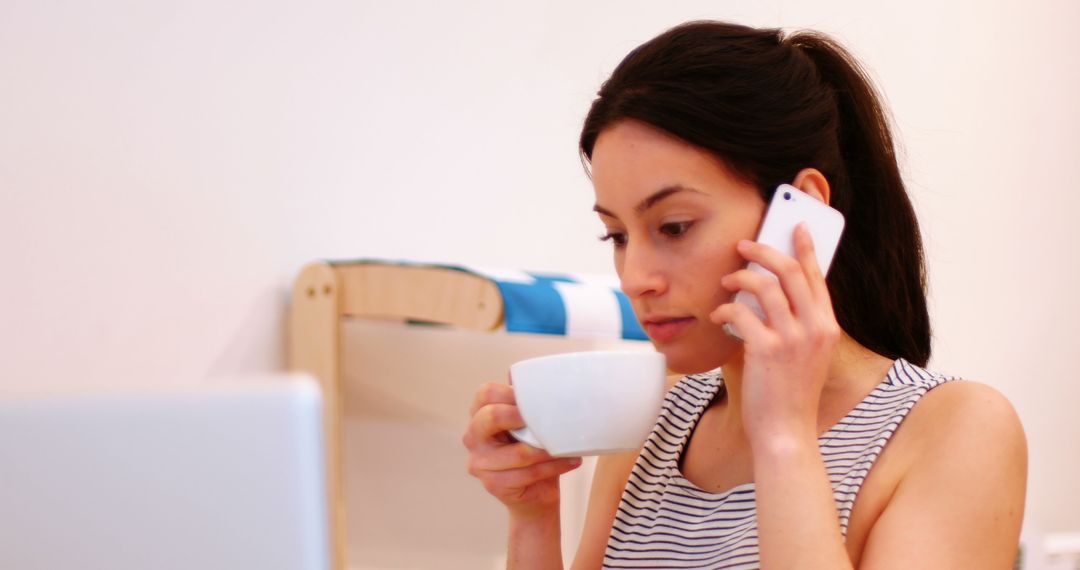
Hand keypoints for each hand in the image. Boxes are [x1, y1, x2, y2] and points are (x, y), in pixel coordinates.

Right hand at [462, 381, 581, 518]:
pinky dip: (552, 467)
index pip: (486, 393)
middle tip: (546, 420)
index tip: (536, 398)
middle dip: (520, 416)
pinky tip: (569, 462)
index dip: (510, 393)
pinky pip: (527, 473)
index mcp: (479, 414)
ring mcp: (479, 462)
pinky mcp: (492, 484)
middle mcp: (473, 437)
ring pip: (519, 452)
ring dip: (549, 450)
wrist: (535, 492)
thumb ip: (529, 404)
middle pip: (490, 417)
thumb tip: (543, 377)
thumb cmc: (534, 450)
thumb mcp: (530, 424)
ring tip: (569, 447)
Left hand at [709, 224, 840, 444]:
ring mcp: (793, 339)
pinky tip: (718, 316)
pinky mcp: (767, 350)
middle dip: (764, 250)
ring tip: (726, 283)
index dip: (805, 248)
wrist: (786, 432)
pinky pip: (741, 312)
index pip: (817, 276)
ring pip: (764, 286)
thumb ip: (795, 323)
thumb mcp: (804, 354)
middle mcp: (815, 328)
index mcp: (827, 327)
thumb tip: (768, 290)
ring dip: (739, 278)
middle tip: (744, 244)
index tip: (796, 227)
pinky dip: (725, 309)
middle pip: (790, 271)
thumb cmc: (790, 393)